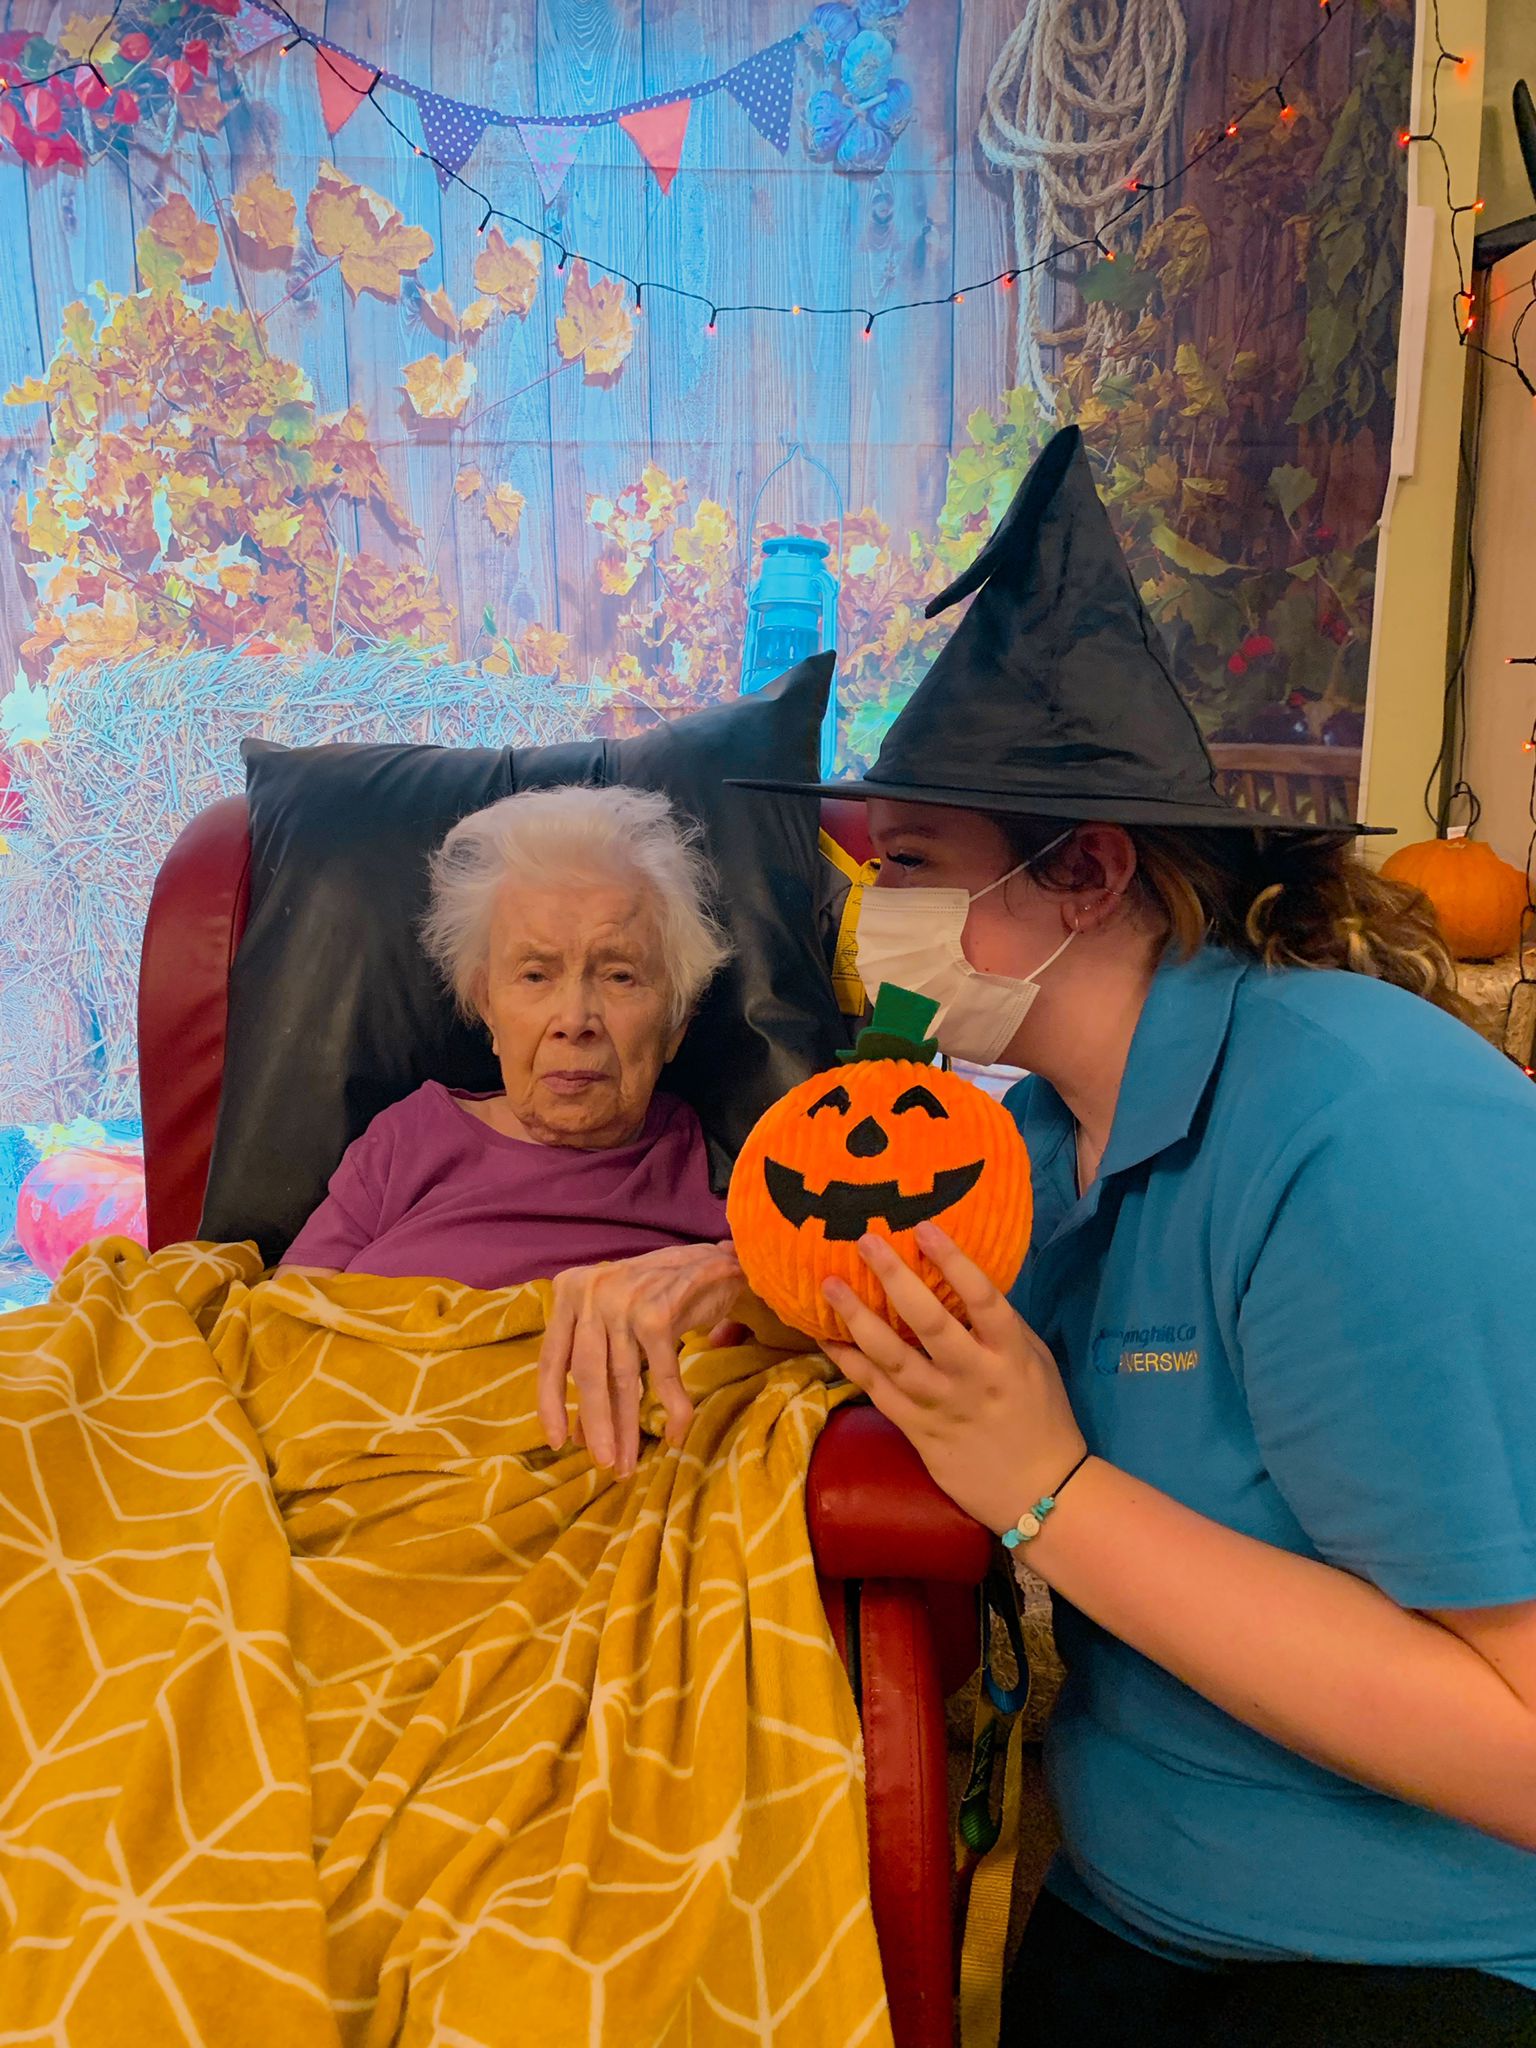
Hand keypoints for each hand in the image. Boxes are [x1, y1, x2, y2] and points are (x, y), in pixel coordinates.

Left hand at [538, 1241, 746, 1475]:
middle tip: (602, 1464)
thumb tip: (577, 1432)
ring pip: (622, 1378)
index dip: (551, 1404)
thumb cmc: (658, 1295)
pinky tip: (677, 1432)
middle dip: (595, 1425)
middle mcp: (590, 1292)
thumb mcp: (614, 1321)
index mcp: (569, 1291)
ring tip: (628, 1463)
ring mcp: (623, 1302)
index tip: (557, 1442)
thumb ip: (594, 1364)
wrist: (712, 1260)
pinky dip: (672, 1406)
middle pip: (585, 1374)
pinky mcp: (656, 1313)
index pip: (550, 1358)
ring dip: (626, 1427)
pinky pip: (662, 1374)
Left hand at [820, 1224, 1085, 1535]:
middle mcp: (975, 1377)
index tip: (924, 1229)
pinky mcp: (918, 1431)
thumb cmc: (1041, 1416)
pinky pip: (877, 1392)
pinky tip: (826, 1337)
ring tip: (831, 1286)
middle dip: (895, 1279)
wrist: (1040, 1492)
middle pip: (931, 1323)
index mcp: (1011, 1354)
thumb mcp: (1035, 1362)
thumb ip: (1000, 1325)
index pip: (983, 1299)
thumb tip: (959, 1280)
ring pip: (894, 1359)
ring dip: (858, 1319)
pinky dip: (849, 1363)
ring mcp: (943, 1406)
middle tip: (866, 1242)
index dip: (954, 1261)